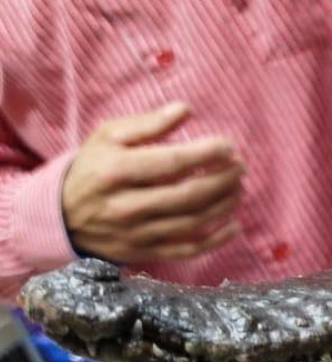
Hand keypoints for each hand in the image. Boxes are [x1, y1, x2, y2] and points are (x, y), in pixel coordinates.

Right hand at [61, 101, 244, 261]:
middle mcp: (127, 205)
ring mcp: (137, 233)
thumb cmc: (92, 167)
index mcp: (116, 171)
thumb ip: (148, 123)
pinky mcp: (145, 252)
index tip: (227, 146)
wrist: (61, 214)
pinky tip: (234, 226)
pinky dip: (217, 240)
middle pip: (189, 195)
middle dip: (223, 179)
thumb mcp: (109, 136)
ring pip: (193, 222)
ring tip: (238, 188)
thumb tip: (186, 109)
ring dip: (224, 205)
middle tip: (240, 167)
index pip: (173, 163)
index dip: (207, 154)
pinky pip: (188, 250)